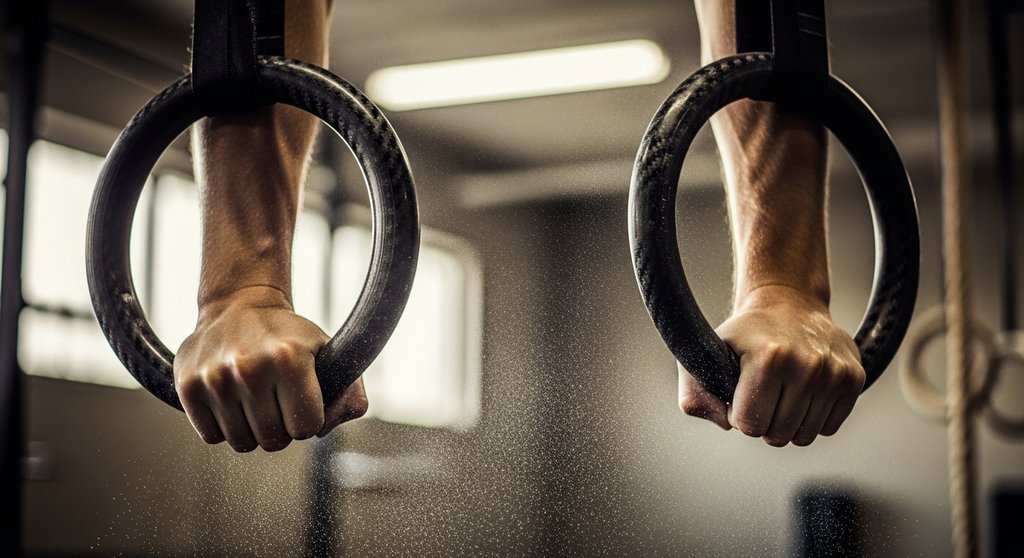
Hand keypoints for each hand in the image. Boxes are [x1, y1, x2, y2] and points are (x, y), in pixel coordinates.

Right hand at [173, 287, 367, 451]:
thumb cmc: (290, 337)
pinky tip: (232, 400)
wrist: (239, 305)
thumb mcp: (331, 353)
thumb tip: (326, 429)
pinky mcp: (188, 386)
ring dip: (253, 430)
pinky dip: (224, 427)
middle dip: (282, 427)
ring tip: (256, 400)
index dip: (309, 419)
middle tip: (279, 401)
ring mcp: (215, 378)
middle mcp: (250, 367)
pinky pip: (212, 437)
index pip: (307, 428)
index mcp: (289, 358)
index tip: (303, 400)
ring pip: (242, 443)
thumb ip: (351, 394)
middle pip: (274, 440)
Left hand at [677, 285, 864, 446]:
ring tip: (780, 393)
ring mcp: (834, 372)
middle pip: (777, 435)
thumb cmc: (745, 334)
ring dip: (788, 423)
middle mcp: (807, 363)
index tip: (739, 394)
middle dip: (763, 421)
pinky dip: (812, 419)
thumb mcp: (706, 353)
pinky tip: (802, 392)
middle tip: (760, 393)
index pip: (748, 424)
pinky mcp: (854, 378)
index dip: (738, 414)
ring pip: (804, 437)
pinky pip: (827, 428)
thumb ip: (695, 394)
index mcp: (768, 356)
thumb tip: (724, 423)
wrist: (788, 303)